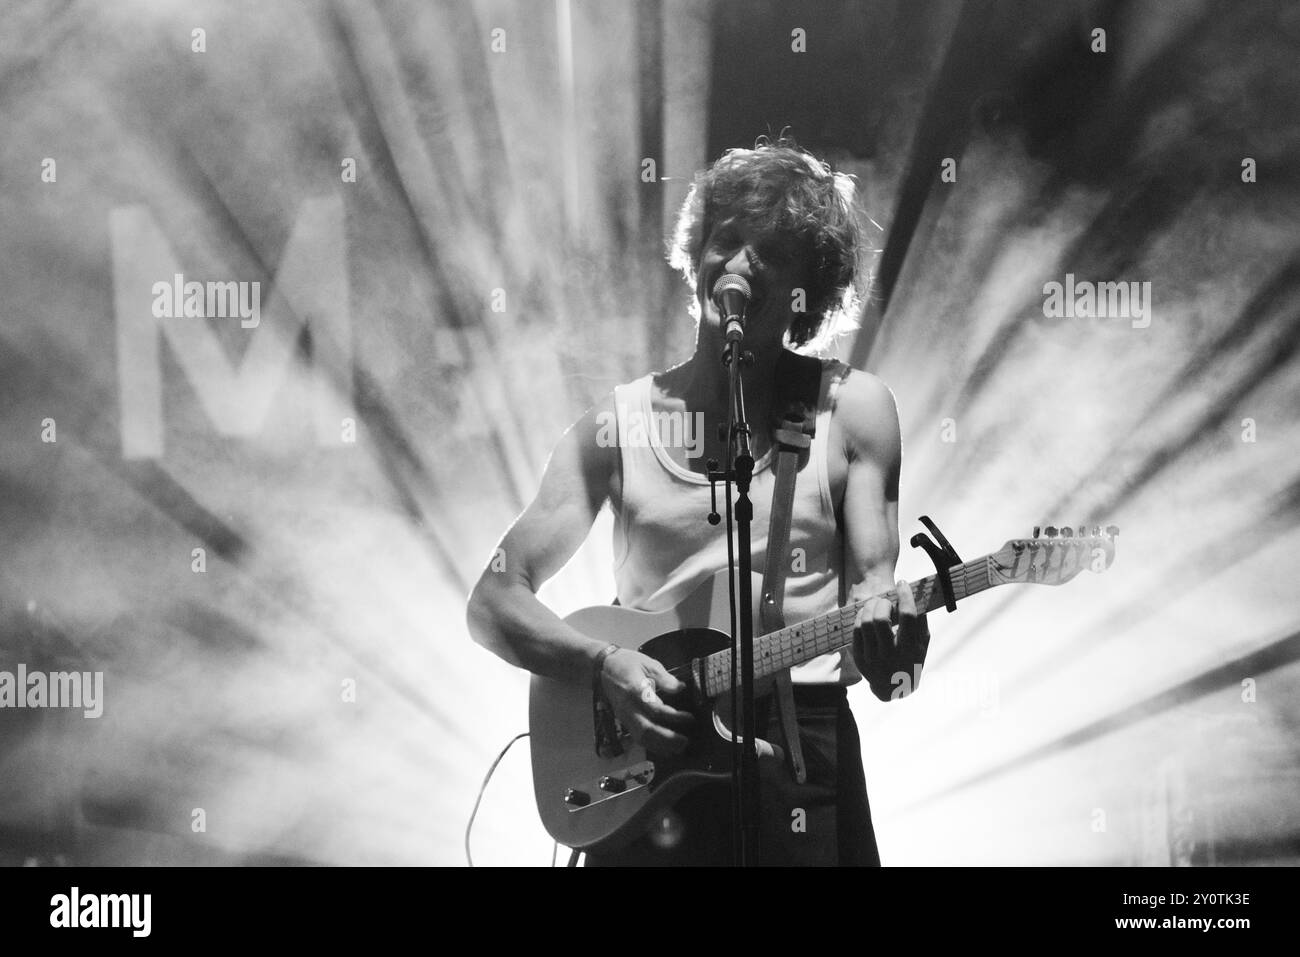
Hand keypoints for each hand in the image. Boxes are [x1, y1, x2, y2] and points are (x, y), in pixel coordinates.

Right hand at [599, 650, 693, 753]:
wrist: (603, 667)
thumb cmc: (627, 663)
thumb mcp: (648, 664)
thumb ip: (665, 678)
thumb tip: (681, 688)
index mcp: (634, 690)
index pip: (655, 709)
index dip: (673, 717)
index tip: (689, 718)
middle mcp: (628, 707)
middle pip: (646, 729)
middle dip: (666, 738)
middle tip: (684, 741)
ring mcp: (624, 716)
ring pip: (640, 737)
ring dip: (660, 746)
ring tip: (679, 748)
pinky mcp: (623, 721)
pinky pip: (637, 737)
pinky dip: (652, 745)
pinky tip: (665, 748)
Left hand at [851, 579, 930, 701]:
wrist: (894, 687)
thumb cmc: (911, 660)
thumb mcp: (923, 643)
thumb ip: (921, 620)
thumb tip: (917, 593)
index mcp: (910, 649)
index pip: (907, 616)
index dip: (905, 595)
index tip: (902, 584)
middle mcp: (890, 654)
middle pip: (880, 618)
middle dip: (882, 602)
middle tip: (886, 600)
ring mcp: (872, 657)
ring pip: (865, 623)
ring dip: (870, 607)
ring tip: (876, 604)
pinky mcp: (860, 658)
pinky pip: (856, 630)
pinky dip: (861, 617)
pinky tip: (867, 614)